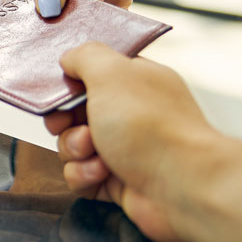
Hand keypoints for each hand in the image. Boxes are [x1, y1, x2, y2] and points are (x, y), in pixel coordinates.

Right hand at [43, 43, 216, 241]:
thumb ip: (85, 57)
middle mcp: (131, 114)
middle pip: (74, 114)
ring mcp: (124, 148)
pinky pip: (81, 175)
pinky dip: (84, 175)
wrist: (179, 184)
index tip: (61, 94)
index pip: (92, 77)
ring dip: (74, 150)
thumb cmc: (150, 127)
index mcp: (136, 83)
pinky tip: (102, 173)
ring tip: (95, 153)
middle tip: (71, 125)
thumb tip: (69, 59)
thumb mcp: (111, 73)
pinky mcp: (117, 180)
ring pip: (73, 146)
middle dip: (65, 123)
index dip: (70, 87)